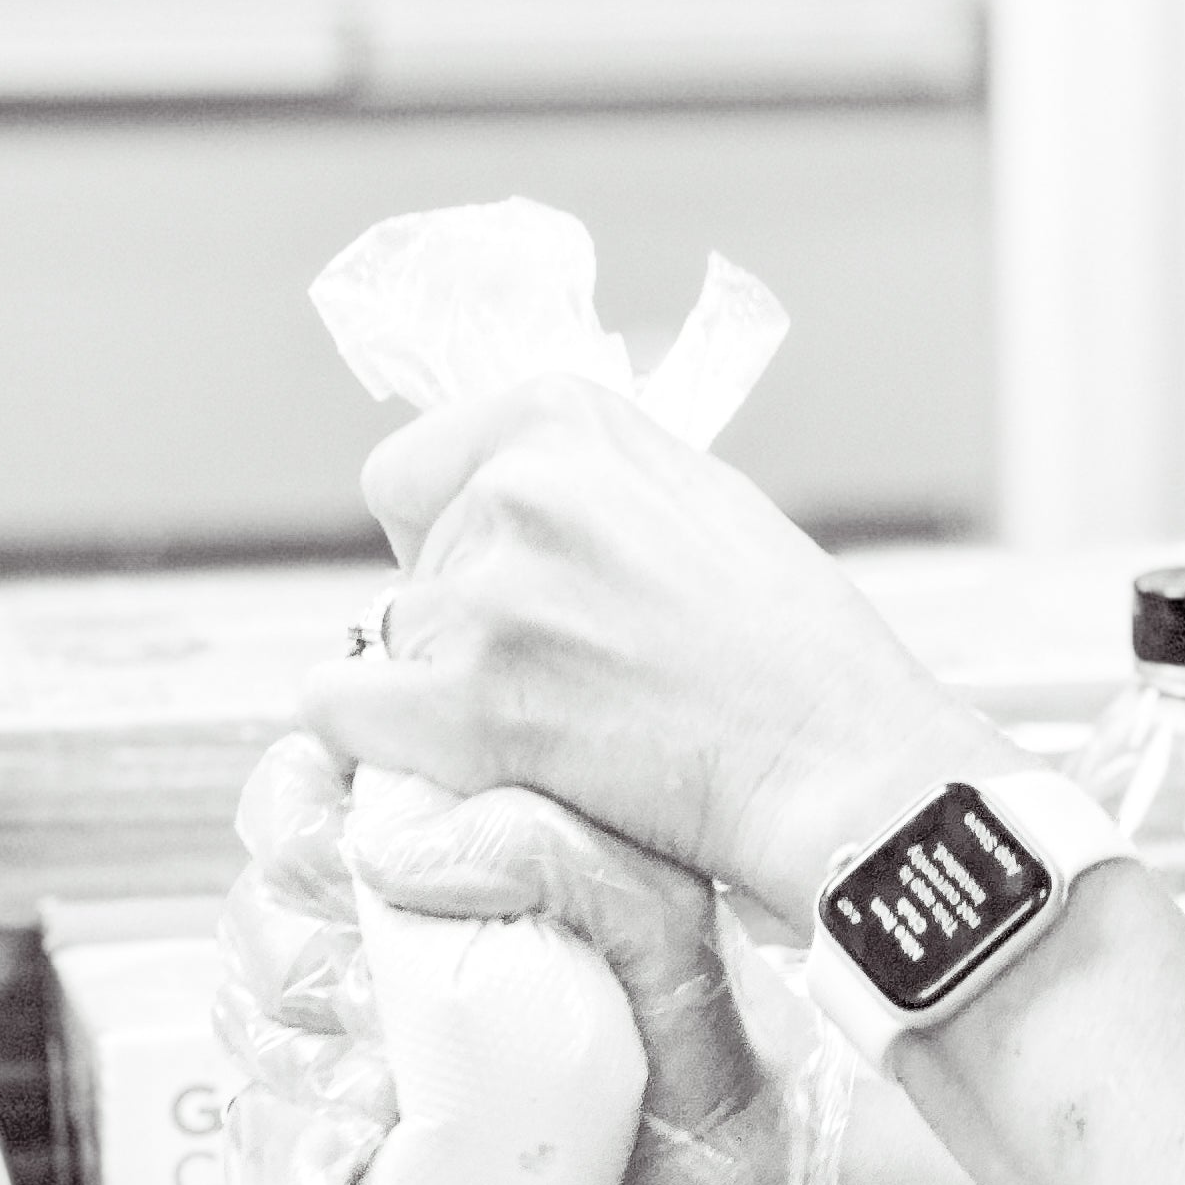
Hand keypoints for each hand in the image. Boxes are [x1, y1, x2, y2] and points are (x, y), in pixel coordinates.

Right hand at [217, 724, 854, 1184]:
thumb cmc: (717, 1061)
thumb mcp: (666, 935)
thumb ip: (559, 856)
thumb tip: (394, 847)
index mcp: (465, 863)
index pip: (320, 793)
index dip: (295, 811)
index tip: (329, 855)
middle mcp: (406, 947)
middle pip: (266, 909)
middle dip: (294, 951)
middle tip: (359, 995)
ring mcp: (378, 1049)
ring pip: (255, 1020)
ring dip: (293, 1054)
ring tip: (376, 1096)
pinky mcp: (369, 1149)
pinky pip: (272, 1133)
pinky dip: (292, 1145)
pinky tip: (354, 1161)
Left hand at [292, 377, 986, 903]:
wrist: (841, 763)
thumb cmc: (800, 653)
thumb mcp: (696, 498)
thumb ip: (585, 488)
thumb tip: (496, 507)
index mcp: (561, 420)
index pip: (411, 473)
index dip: (451, 541)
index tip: (513, 592)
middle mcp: (514, 491)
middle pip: (411, 571)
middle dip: (465, 625)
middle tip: (570, 683)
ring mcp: (487, 599)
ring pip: (390, 647)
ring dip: (445, 696)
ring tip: (561, 733)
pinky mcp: (469, 707)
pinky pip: (343, 713)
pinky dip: (376, 744)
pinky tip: (445, 764)